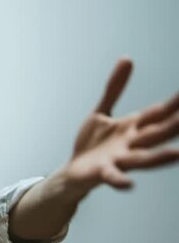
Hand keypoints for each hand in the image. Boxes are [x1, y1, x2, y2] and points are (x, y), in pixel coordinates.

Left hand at [63, 58, 178, 195]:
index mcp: (133, 127)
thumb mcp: (102, 112)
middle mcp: (131, 143)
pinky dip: (120, 180)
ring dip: (159, 156)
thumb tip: (127, 58)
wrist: (73, 171)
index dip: (175, 104)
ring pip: (142, 157)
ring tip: (177, 155)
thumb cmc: (92, 144)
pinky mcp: (102, 171)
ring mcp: (118, 158)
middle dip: (174, 126)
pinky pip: (113, 176)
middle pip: (156, 133)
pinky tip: (129, 184)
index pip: (158, 113)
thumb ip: (115, 88)